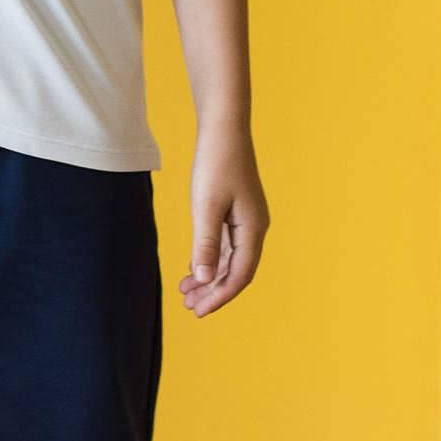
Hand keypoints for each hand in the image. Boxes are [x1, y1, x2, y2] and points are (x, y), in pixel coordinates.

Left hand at [180, 128, 269, 317]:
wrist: (223, 129)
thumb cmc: (216, 163)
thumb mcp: (206, 206)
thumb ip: (206, 243)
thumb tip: (205, 279)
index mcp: (253, 230)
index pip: (240, 275)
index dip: (220, 296)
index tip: (198, 312)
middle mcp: (255, 228)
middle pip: (236, 271)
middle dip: (213, 291)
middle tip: (188, 308)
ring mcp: (246, 220)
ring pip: (229, 259)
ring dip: (210, 277)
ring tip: (186, 293)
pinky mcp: (235, 211)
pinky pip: (225, 245)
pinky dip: (210, 259)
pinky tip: (194, 268)